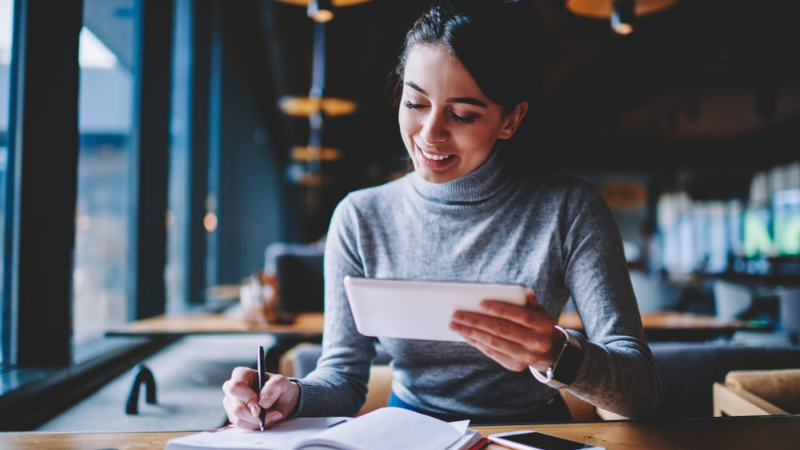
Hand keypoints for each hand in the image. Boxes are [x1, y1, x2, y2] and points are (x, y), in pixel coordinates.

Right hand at [222, 367, 299, 428]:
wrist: (282, 401)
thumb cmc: (280, 388)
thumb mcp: (282, 383)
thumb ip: (274, 387)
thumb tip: (263, 401)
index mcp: (241, 374)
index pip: (235, 387)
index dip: (247, 398)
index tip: (260, 407)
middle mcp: (232, 388)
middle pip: (236, 407)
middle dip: (255, 415)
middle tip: (273, 414)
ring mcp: (231, 403)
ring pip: (238, 418)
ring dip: (257, 421)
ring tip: (272, 415)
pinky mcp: (234, 415)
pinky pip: (241, 425)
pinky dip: (255, 425)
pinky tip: (265, 419)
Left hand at [449, 289, 564, 372]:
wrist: (550, 351)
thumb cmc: (538, 324)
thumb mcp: (539, 311)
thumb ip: (529, 301)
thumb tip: (524, 291)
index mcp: (543, 325)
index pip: (520, 316)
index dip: (500, 309)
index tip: (480, 303)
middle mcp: (536, 342)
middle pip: (502, 330)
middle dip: (477, 321)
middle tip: (457, 315)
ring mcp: (525, 356)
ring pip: (494, 343)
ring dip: (471, 333)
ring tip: (455, 325)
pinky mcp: (514, 365)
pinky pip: (491, 352)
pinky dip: (476, 342)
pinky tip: (465, 334)